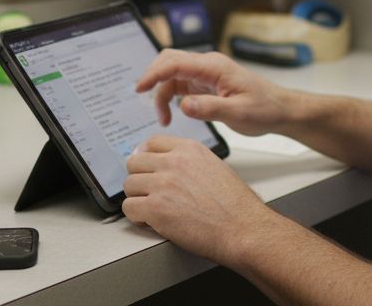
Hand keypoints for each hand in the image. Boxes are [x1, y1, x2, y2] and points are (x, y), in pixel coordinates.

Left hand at [123, 135, 275, 263]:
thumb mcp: (216, 167)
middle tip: (147, 192)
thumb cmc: (236, 206)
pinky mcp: (155, 208)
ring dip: (137, 199)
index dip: (145, 157)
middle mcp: (174, 162)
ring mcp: (163, 184)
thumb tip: (173, 168)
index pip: (151, 143)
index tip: (145, 168)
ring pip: (129, 185)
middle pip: (134, 162)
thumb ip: (191, 162)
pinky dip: (137, 218)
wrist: (243, 228)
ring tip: (151, 209)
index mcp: (189, 149)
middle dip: (139, 178)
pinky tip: (150, 222)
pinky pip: (129, 208)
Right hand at [136, 49, 292, 135]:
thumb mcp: (238, 113)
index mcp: (214, 67)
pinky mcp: (206, 85)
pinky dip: (171, 97)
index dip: (154, 74)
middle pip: (169, 62)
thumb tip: (184, 104)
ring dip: (162, 94)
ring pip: (172, 75)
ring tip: (164, 119)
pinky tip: (172, 113)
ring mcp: (206, 74)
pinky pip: (180, 85)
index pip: (175, 63)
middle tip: (145, 101)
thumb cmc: (264, 109)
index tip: (140, 88)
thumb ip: (210, 108)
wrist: (280, 110)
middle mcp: (207, 66)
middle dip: (154, 80)